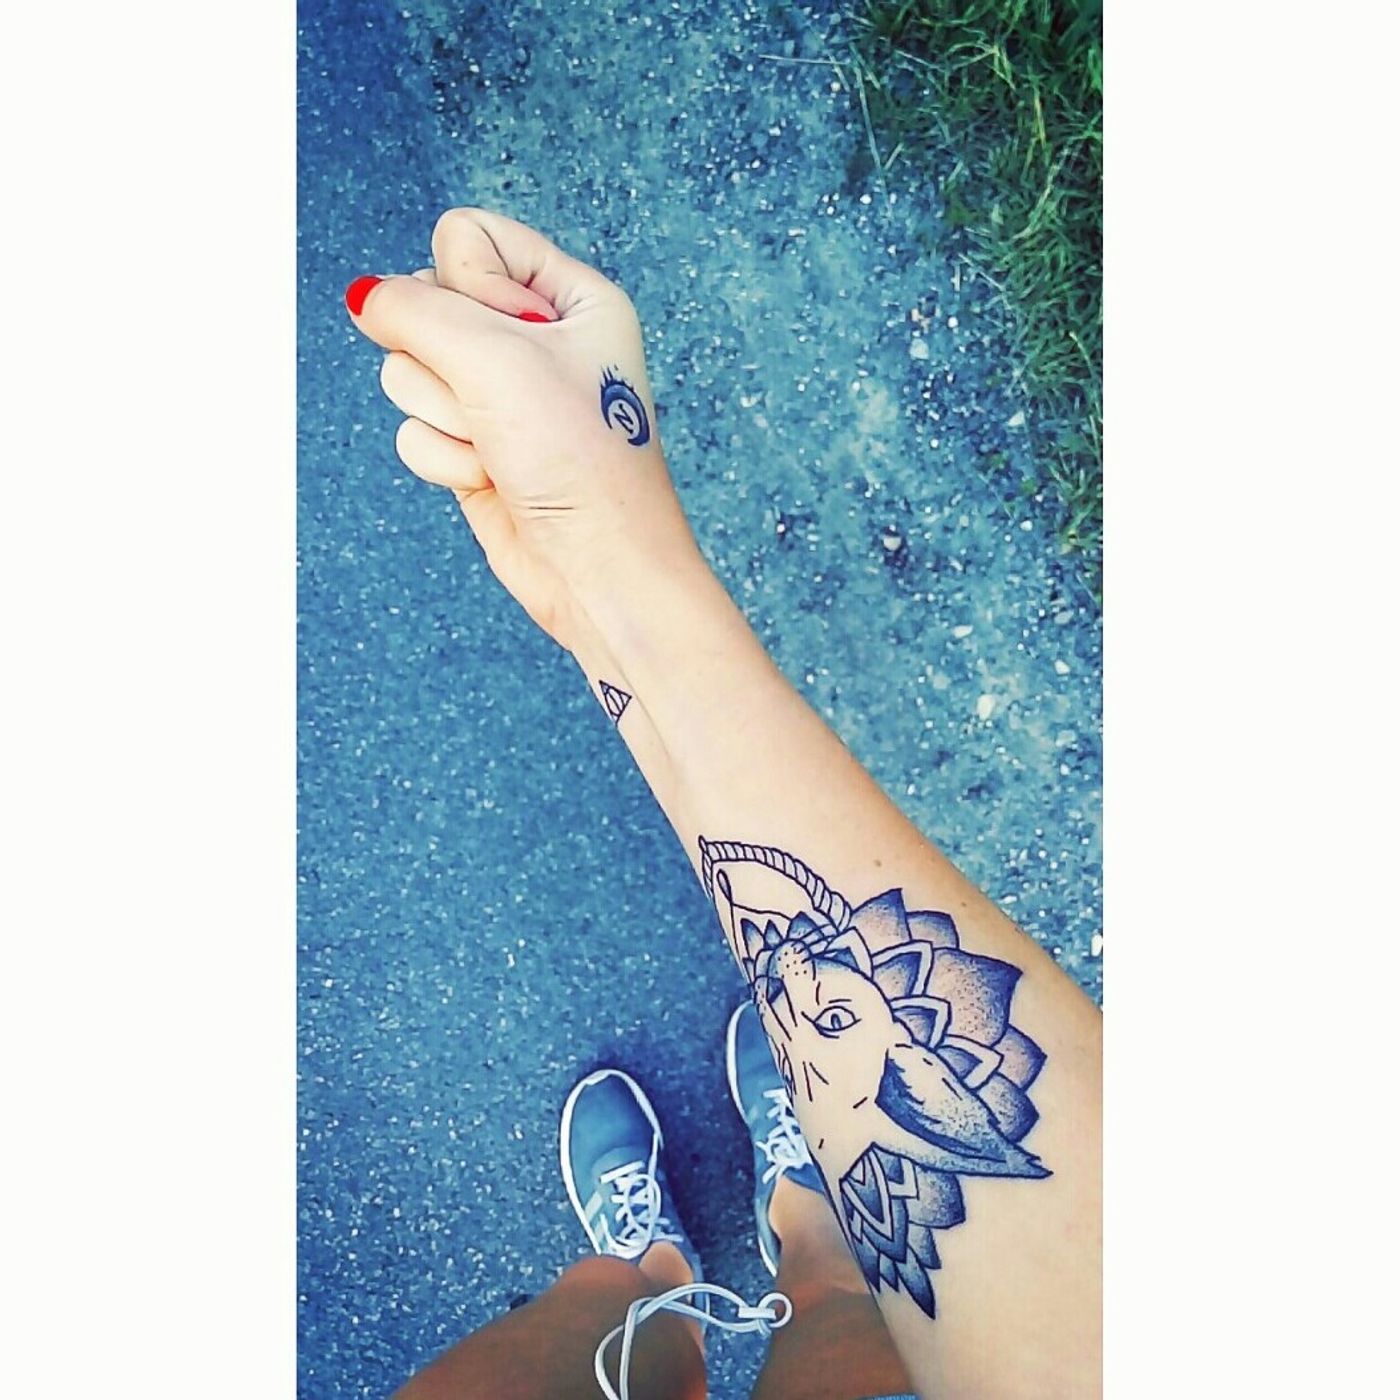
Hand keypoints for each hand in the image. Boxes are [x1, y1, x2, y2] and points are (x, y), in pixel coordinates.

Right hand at [346, 208, 697, 648]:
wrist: (596, 569)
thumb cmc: (579, 460)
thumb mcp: (494, 357)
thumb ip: (413, 310)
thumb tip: (364, 297)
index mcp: (571, 296)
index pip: (467, 236)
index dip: (464, 283)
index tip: (506, 335)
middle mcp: (537, 340)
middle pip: (425, 305)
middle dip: (449, 361)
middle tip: (501, 401)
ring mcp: (501, 398)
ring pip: (409, 370)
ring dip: (447, 416)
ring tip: (502, 447)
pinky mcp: (474, 447)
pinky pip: (413, 428)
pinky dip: (445, 458)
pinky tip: (491, 479)